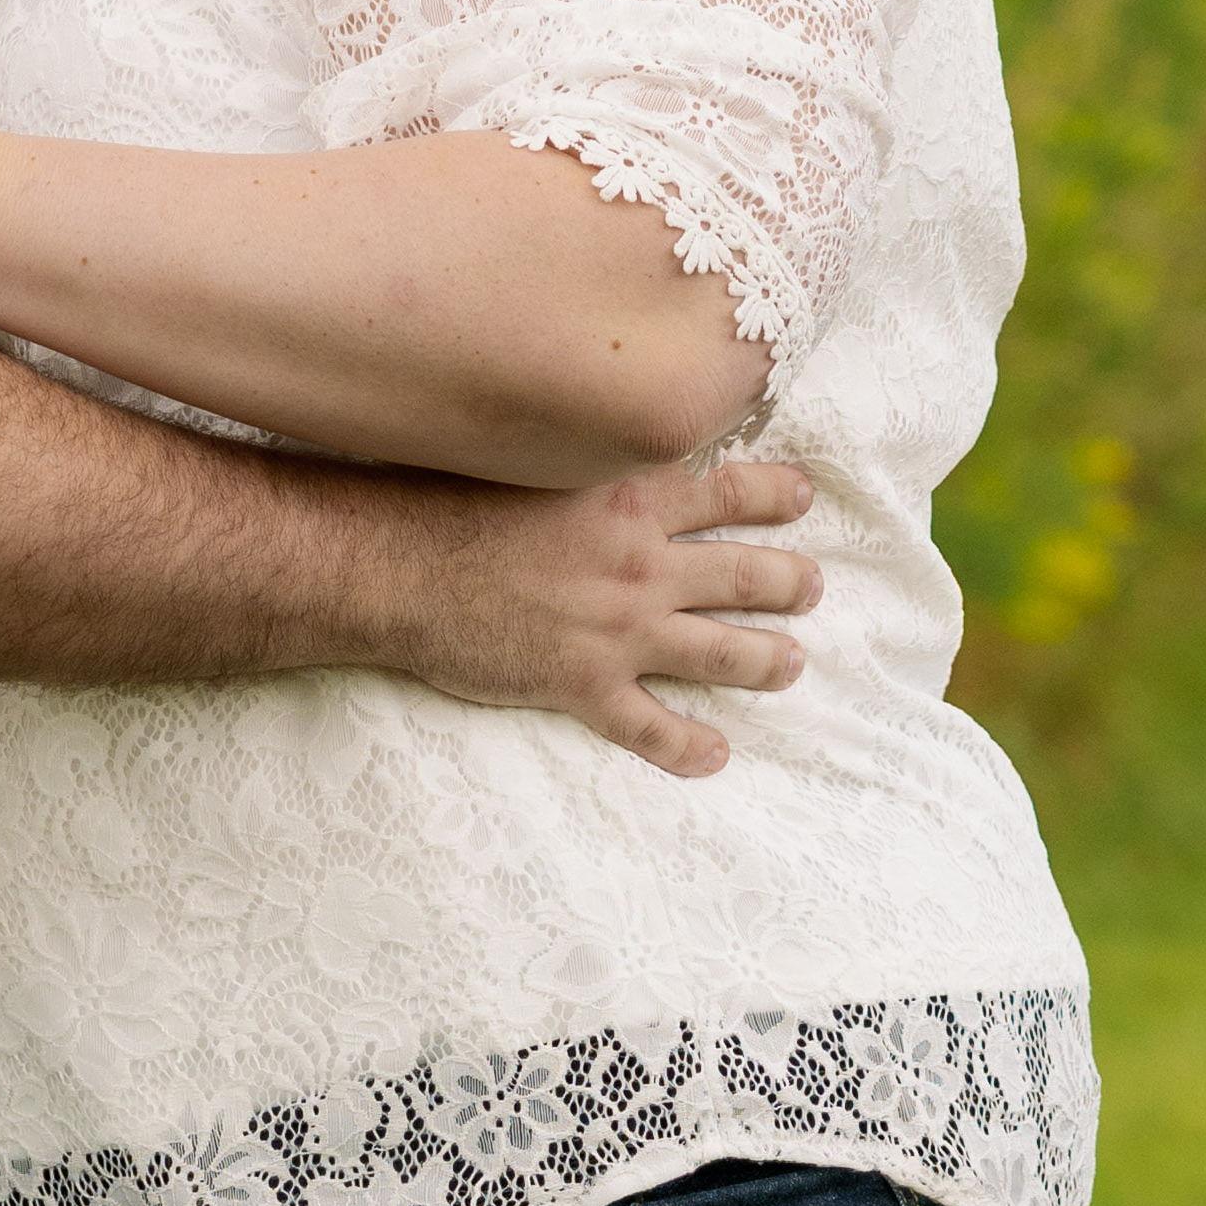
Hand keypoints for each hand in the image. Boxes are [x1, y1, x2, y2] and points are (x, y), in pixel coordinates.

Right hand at [382, 448, 823, 777]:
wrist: (396, 569)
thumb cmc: (446, 504)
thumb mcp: (532, 461)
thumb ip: (586, 462)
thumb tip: (613, 448)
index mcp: (628, 501)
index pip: (726, 494)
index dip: (774, 497)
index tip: (801, 500)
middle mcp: (638, 566)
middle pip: (743, 576)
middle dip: (789, 584)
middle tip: (809, 589)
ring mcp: (616, 632)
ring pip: (720, 652)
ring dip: (766, 660)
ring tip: (789, 664)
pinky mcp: (583, 686)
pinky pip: (651, 727)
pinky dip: (689, 747)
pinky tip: (715, 756)